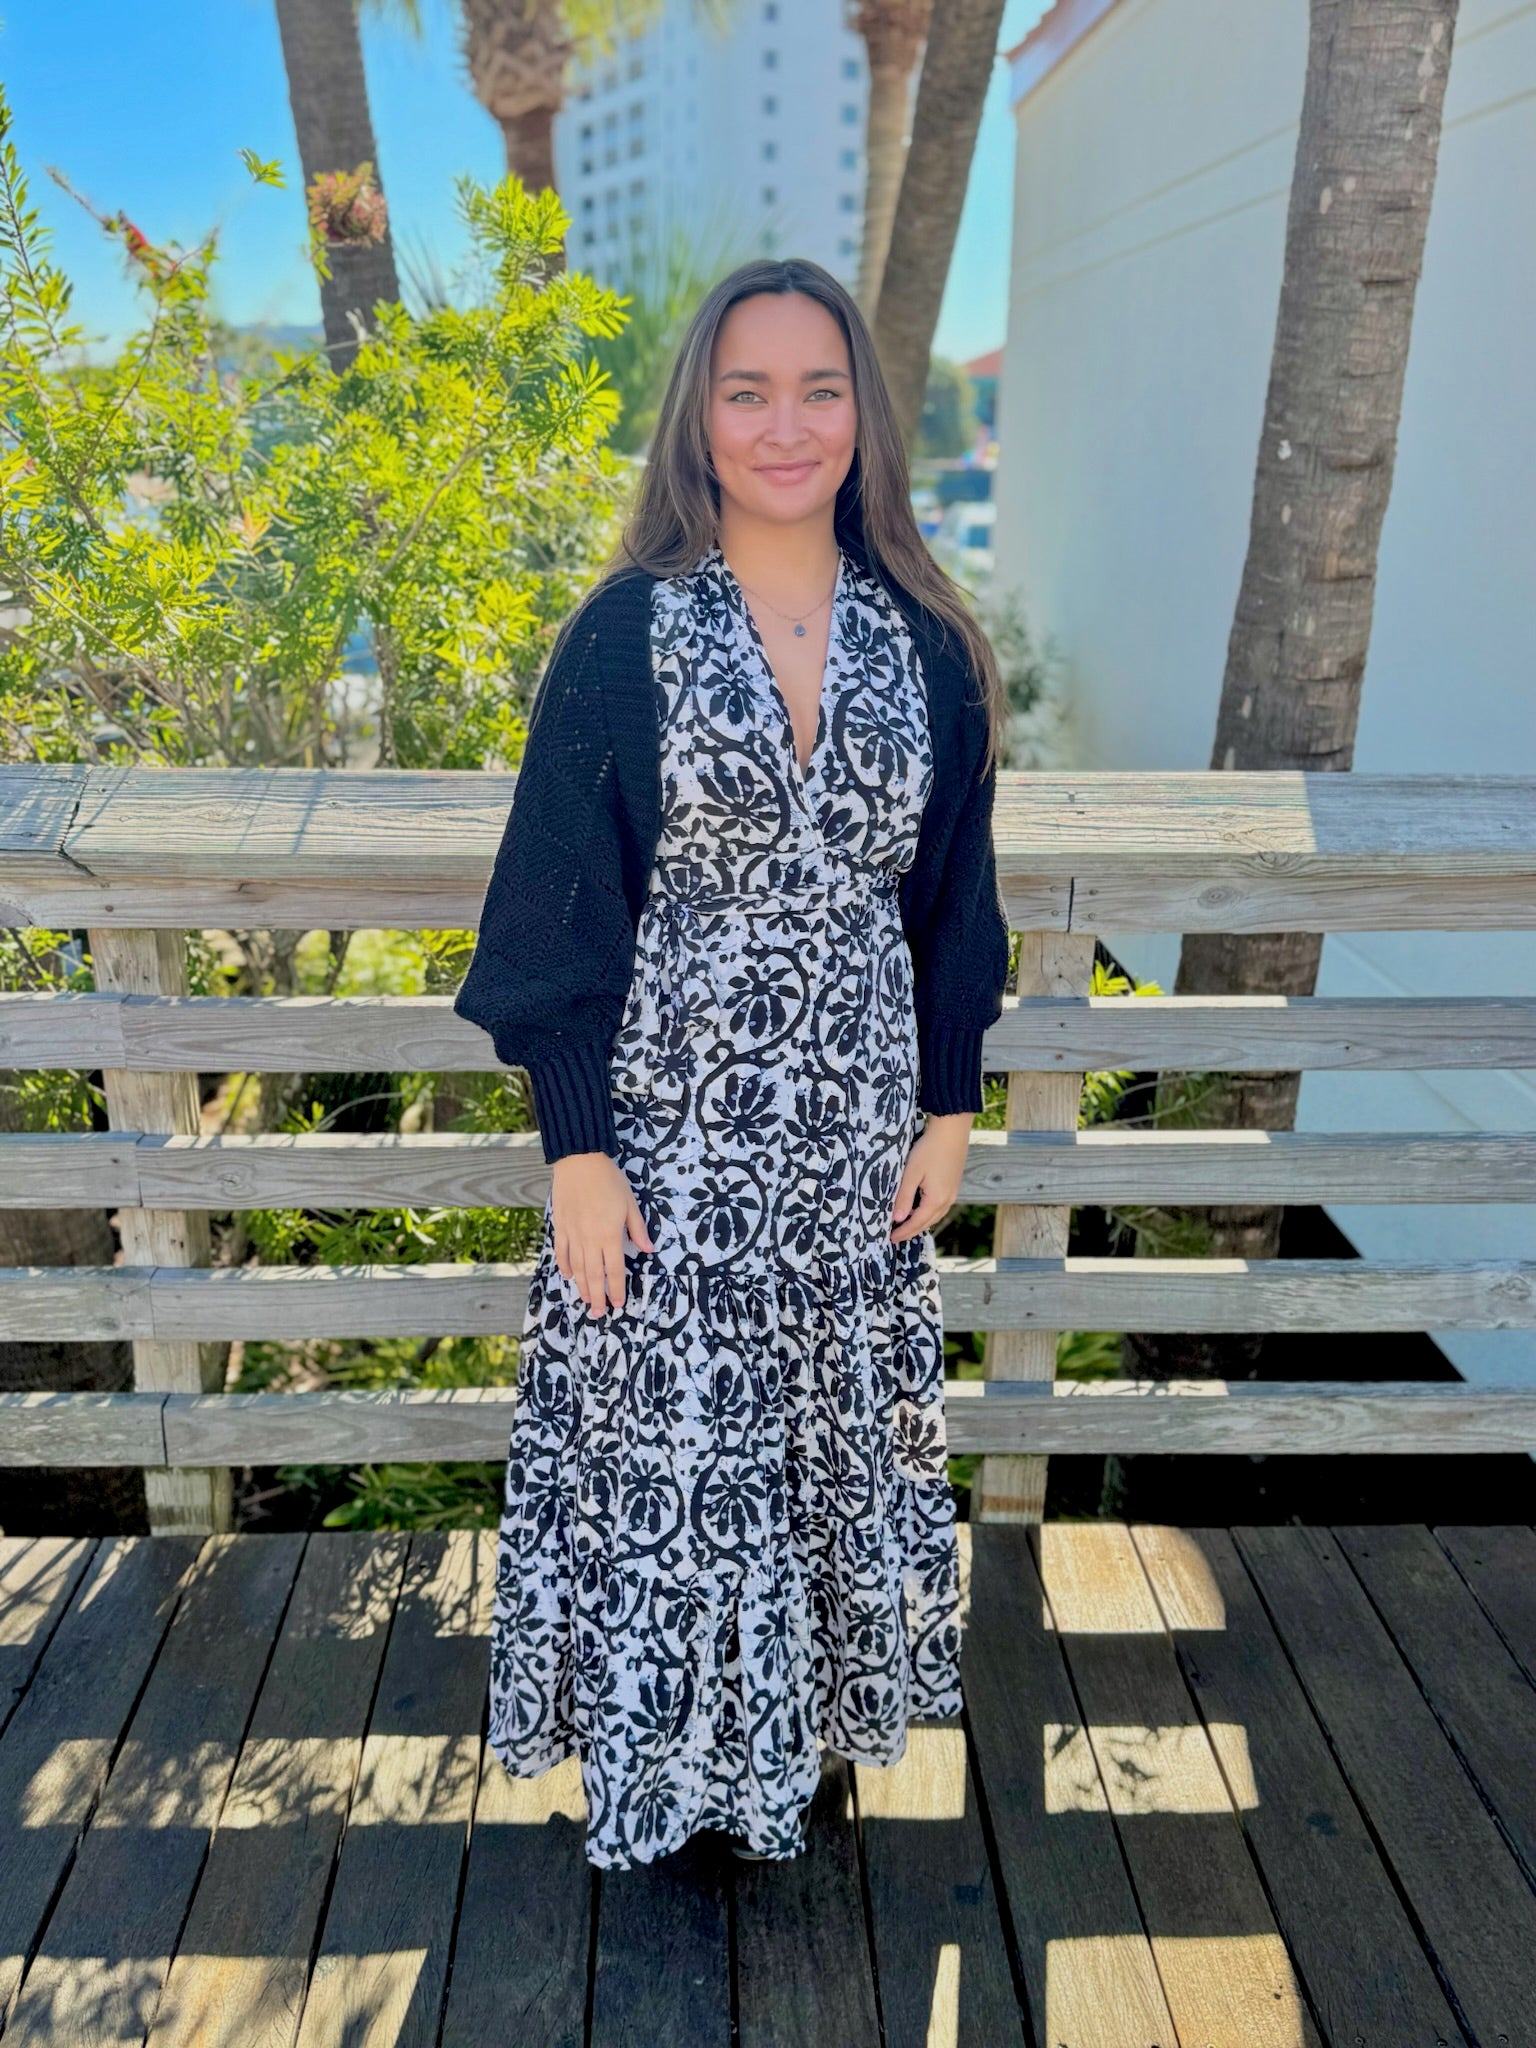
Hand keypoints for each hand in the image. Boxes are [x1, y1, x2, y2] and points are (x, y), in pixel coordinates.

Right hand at [550, 1152, 654, 1314]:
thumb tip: (648, 1250)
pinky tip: (569, 1275)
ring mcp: (573, 1234)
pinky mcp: (560, 1226)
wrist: (579, 1161)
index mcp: (609, 1235)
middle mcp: (590, 1240)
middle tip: (599, 1313)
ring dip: (582, 1287)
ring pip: (577, 1268)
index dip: (616, 1290)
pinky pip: (562, 1252)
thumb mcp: (630, 1203)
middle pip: (594, 1275)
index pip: (614, 1270)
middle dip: (597, 1296)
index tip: (618, 1304)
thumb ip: (637, 1229)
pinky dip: (565, 1266)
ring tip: (585, 1301)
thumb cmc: (609, 1180)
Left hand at [891, 1112, 971, 1242]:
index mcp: (936, 1200)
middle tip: (895, 1237)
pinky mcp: (953, 1186)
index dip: (902, 1232)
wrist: (952, 1130)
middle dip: (910, 1232)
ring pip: (934, 1216)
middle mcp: (947, 1200)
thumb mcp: (912, 1172)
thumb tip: (897, 1219)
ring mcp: (952, 1193)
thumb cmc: (929, 1149)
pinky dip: (928, 1214)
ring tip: (905, 1227)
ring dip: (920, 1224)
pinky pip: (939, 1207)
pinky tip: (920, 1211)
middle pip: (926, 1223)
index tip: (889, 1239)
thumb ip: (904, 1197)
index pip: (915, 1223)